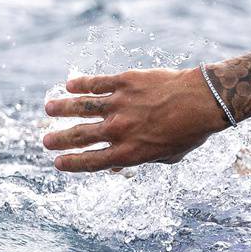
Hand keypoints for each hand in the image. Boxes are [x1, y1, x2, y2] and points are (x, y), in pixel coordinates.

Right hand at [43, 68, 230, 171]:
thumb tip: (117, 168)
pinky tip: (69, 84)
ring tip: (49, 109)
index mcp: (130, 153)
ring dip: (61, 108)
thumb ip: (141, 160)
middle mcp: (119, 130)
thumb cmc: (191, 131)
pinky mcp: (125, 83)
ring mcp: (120, 105)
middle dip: (59, 140)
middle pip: (79, 137)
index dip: (72, 163)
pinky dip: (80, 84)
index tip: (58, 162)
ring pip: (80, 107)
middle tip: (46, 140)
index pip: (91, 162)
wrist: (205, 101)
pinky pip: (96, 83)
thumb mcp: (168, 156)